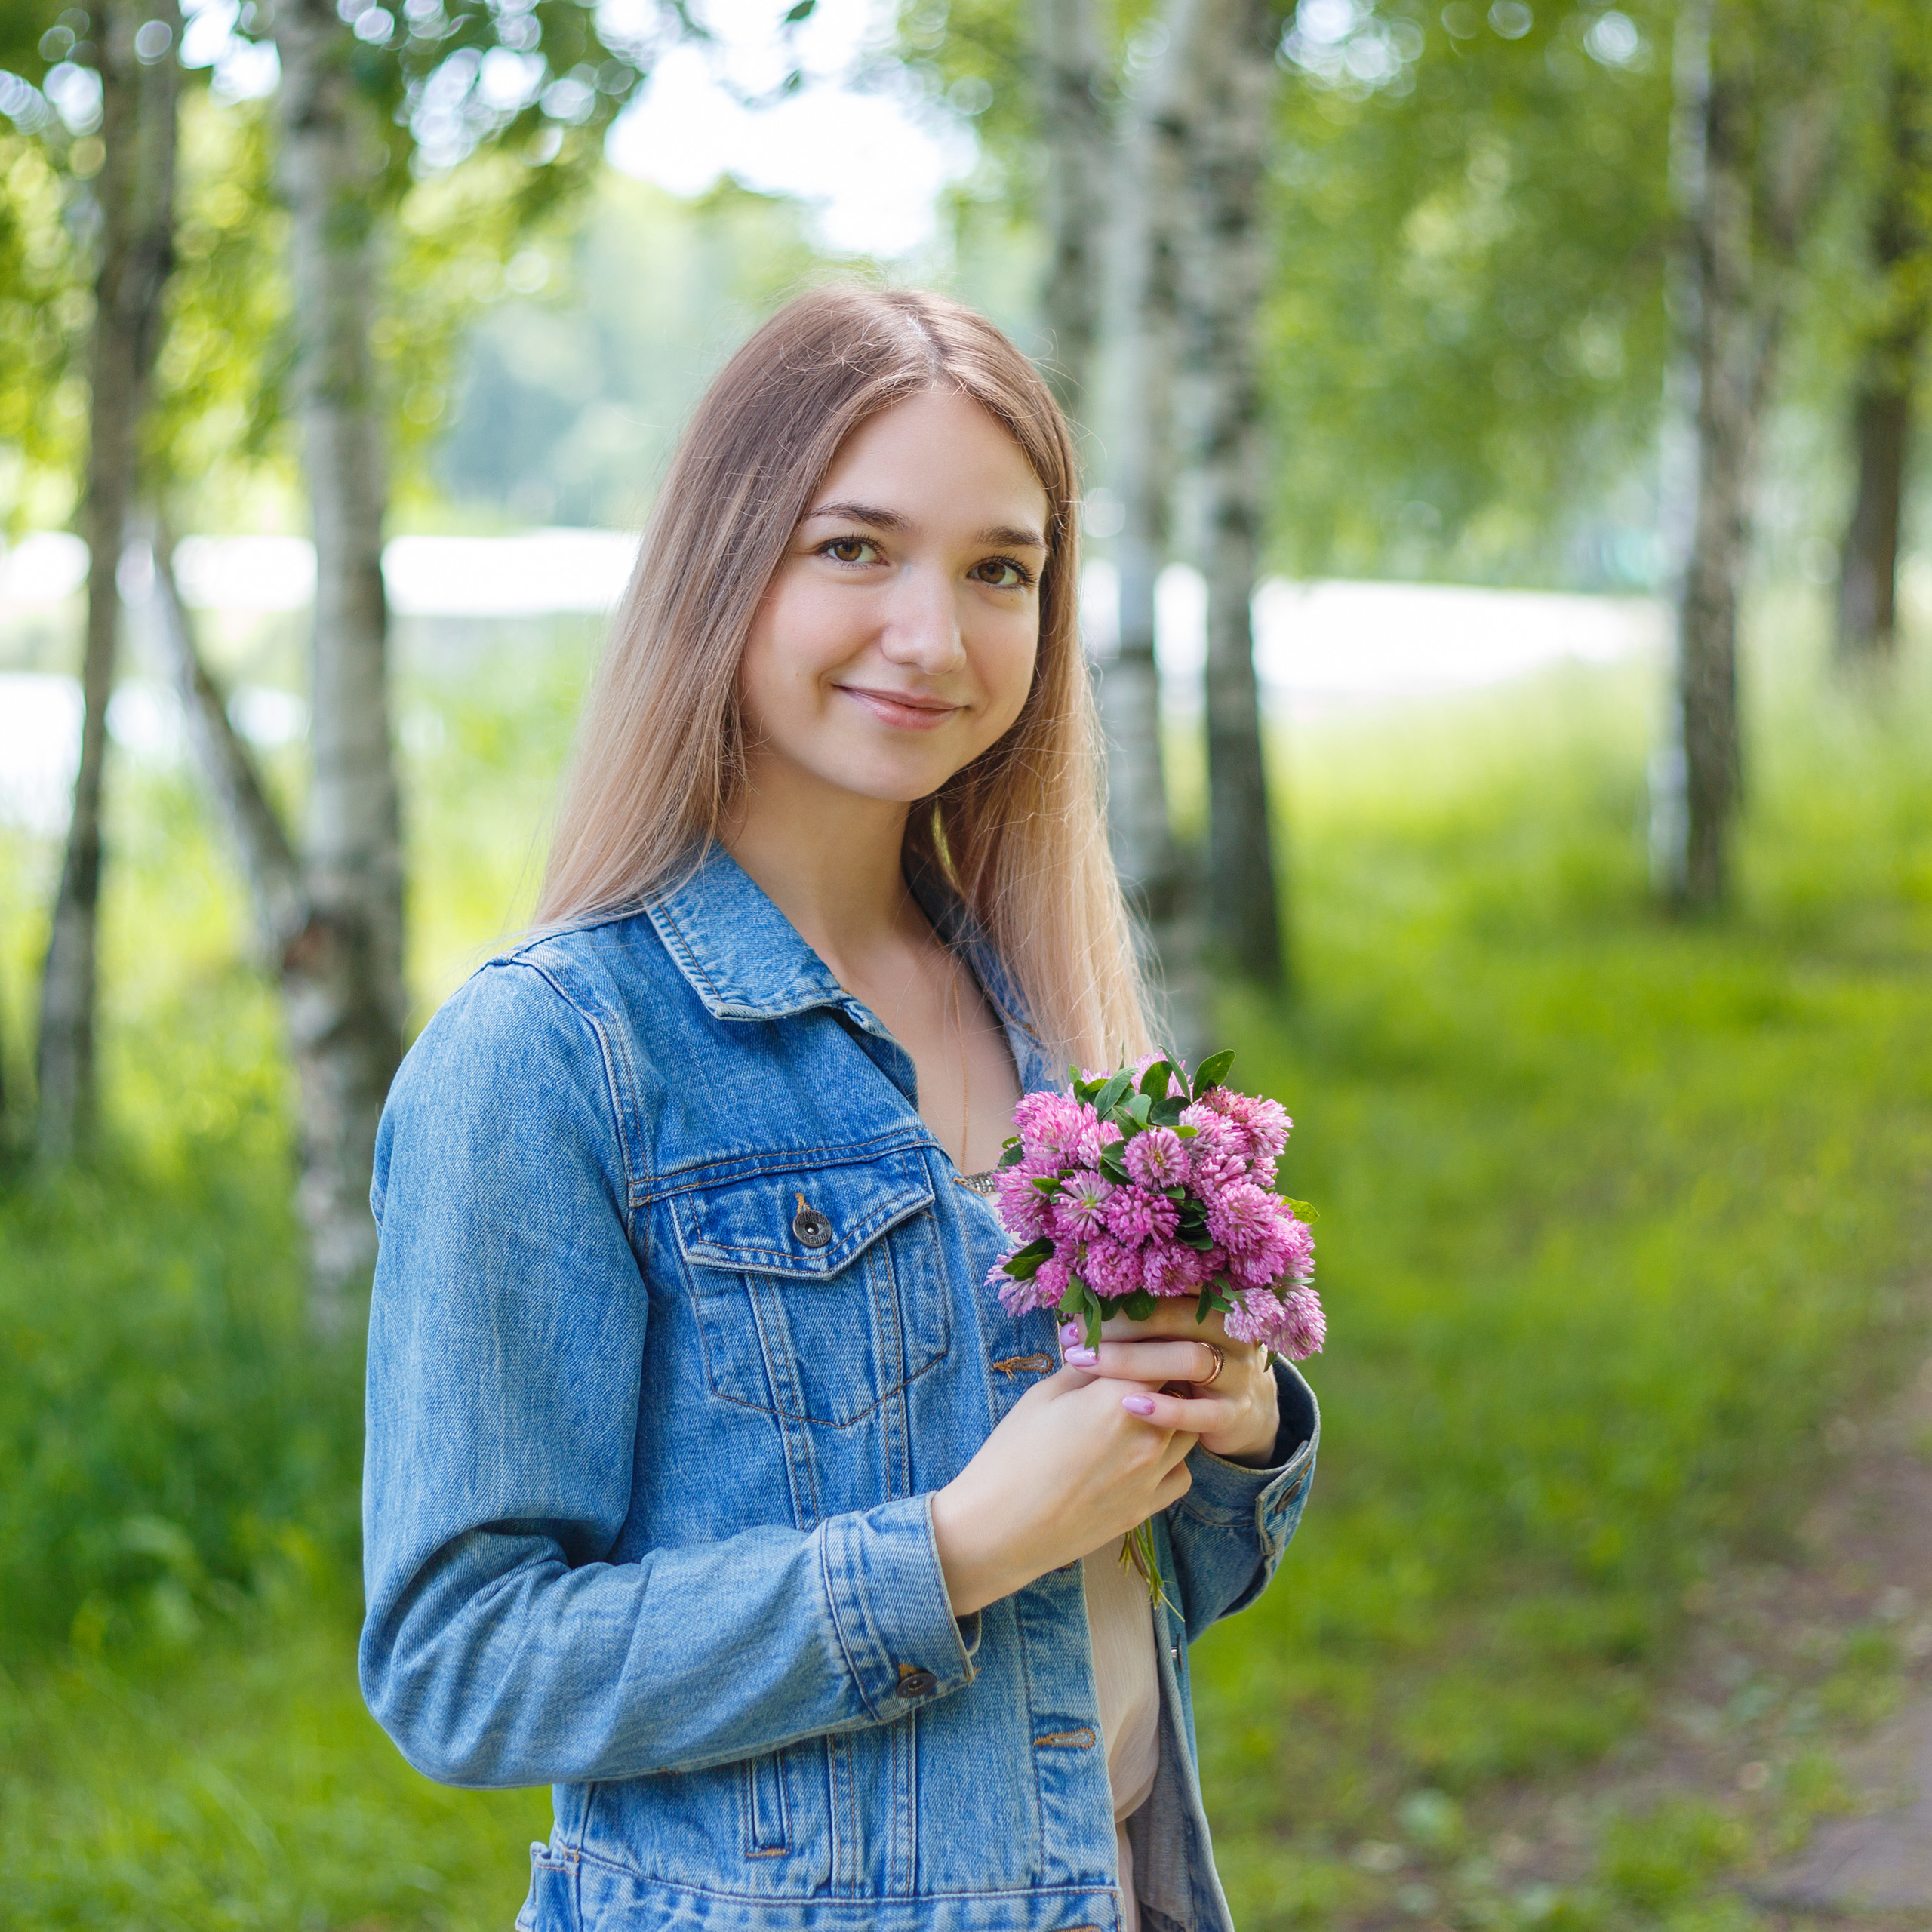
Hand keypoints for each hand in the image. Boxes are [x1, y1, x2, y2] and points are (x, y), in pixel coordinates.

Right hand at [929, 1369, 1196, 1616]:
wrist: (999, 1528)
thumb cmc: (1012, 1454)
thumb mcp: (1044, 1395)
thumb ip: (1088, 1368)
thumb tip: (1110, 1348)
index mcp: (1119, 1398)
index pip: (1165, 1354)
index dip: (1155, 1345)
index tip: (1143, 1343)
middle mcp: (1147, 1435)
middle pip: (1184, 1391)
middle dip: (1166, 1379)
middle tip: (1142, 1376)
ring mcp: (1151, 1476)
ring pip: (1189, 1431)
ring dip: (1173, 1417)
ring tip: (1142, 1415)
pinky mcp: (1147, 1508)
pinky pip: (1182, 1474)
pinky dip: (1172, 1460)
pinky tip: (1143, 1456)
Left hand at [1061, 1298, 1280, 1467]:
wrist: (1241, 1410)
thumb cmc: (1187, 1362)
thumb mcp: (1172, 1333)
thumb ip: (1142, 1313)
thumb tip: (1076, 1297)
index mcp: (1213, 1299)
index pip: (1171, 1281)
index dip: (1125, 1288)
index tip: (1082, 1298)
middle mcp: (1231, 1328)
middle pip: (1177, 1316)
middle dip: (1121, 1323)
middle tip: (1073, 1333)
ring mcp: (1238, 1370)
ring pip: (1189, 1358)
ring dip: (1133, 1360)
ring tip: (1085, 1363)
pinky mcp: (1236, 1412)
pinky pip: (1202, 1411)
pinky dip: (1166, 1409)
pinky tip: (1129, 1405)